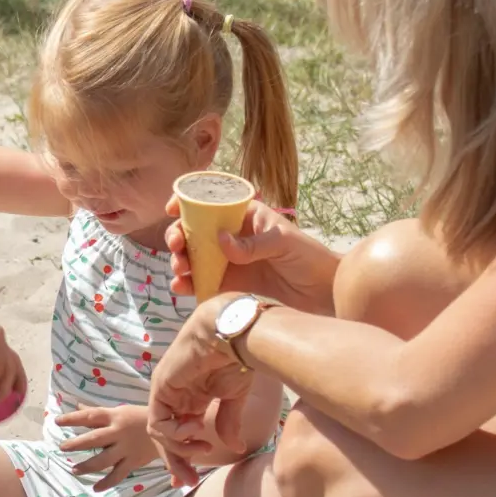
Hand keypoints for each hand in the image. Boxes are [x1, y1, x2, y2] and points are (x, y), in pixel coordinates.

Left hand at [56, 405, 159, 491]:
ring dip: (87, 466)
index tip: (57, 421)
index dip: (73, 418)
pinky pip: (118, 475)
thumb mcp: (119, 411)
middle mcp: (118, 433)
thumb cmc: (140, 418)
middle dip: (77, 444)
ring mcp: (125, 449)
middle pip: (94, 439)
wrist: (169, 430)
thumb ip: (97, 412)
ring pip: (103, 460)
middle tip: (62, 447)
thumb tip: (77, 405)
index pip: (90, 416)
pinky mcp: (132, 462)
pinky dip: (107, 483)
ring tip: (74, 470)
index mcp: (114, 416)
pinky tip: (95, 488)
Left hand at [146, 296, 256, 486]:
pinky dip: (175, 433)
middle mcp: (176, 397)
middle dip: (176, 462)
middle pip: (166, 438)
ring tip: (203, 446)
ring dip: (179, 448)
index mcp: (193, 399)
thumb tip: (234, 449)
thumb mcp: (234, 399)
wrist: (232, 335)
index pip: (180, 434)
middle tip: (188, 480)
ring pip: (160, 434)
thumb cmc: (237, 359)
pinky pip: (158, 422)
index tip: (191, 478)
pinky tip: (195, 428)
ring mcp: (166, 392)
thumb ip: (228, 423)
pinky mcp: (160, 388)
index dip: (183, 456)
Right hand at [163, 198, 338, 313]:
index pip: (211, 202)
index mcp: (244, 216)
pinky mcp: (227, 286)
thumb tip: (220, 240)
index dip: (187, 202)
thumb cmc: (309, 258)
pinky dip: (187, 284)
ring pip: (193, 257)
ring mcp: (227, 262)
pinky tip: (181, 287)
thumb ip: (253, 243)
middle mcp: (231, 237)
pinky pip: (200, 282)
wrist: (323, 294)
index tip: (172, 209)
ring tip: (180, 269)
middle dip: (178, 236)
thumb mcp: (284, 243)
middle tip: (177, 247)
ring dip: (179, 261)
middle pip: (194, 231)